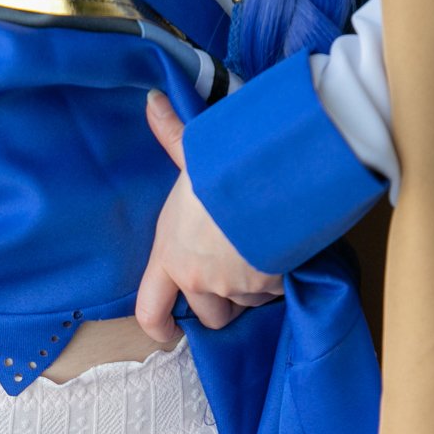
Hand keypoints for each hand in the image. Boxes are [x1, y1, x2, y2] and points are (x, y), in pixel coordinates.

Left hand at [135, 89, 283, 342]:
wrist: (274, 177)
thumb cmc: (225, 168)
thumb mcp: (194, 154)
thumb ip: (172, 137)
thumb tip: (152, 102)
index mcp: (170, 256)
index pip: (150, 310)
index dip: (158, 327)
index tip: (168, 332)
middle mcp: (199, 279)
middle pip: (208, 315)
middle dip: (220, 304)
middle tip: (232, 275)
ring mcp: (236, 287)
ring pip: (245, 304)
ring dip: (252, 287)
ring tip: (261, 248)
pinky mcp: (271, 286)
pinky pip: (276, 293)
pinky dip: (281, 279)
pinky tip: (284, 248)